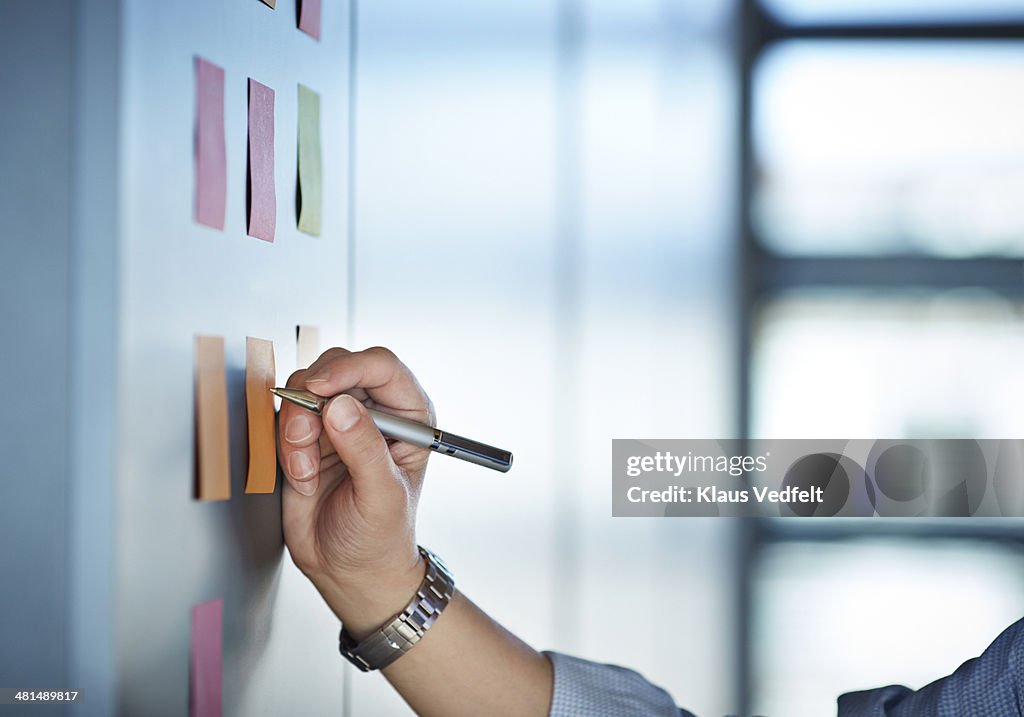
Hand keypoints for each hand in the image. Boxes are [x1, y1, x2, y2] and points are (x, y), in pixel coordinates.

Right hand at [277, 346, 435, 637]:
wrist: (348, 569)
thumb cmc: (381, 536)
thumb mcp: (383, 496)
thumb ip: (365, 450)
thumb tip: (340, 407)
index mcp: (409, 415)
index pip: (381, 366)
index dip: (349, 368)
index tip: (321, 388)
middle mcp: (373, 410)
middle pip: (336, 367)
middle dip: (313, 397)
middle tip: (305, 435)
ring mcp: (337, 421)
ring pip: (304, 390)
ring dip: (296, 428)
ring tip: (308, 469)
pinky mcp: (307, 436)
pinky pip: (284, 419)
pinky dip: (285, 445)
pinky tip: (302, 476)